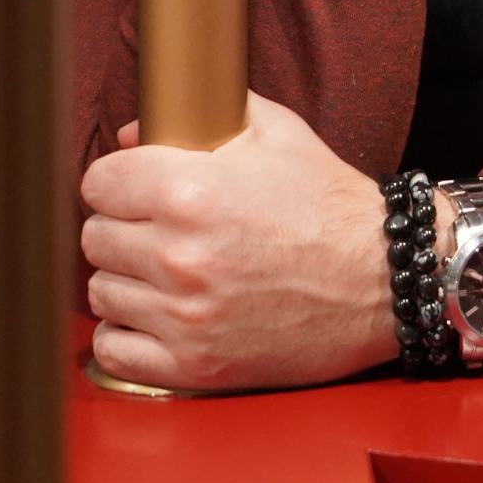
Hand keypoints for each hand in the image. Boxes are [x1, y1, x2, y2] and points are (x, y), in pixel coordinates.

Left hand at [79, 93, 403, 390]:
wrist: (386, 279)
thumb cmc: (333, 207)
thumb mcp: (280, 136)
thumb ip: (205, 118)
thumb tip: (130, 135)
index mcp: (192, 193)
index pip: (98, 183)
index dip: (119, 182)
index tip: (138, 191)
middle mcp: (180, 255)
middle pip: (96, 237)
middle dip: (126, 228)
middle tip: (163, 230)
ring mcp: (184, 315)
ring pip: (102, 292)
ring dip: (130, 281)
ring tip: (170, 273)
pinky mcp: (194, 363)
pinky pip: (114, 349)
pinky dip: (130, 334)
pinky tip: (162, 316)